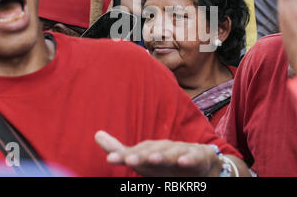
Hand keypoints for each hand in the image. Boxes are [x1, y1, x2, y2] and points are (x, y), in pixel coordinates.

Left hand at [95, 130, 223, 176]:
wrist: (200, 162)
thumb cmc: (165, 162)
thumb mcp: (142, 159)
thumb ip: (120, 150)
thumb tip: (96, 134)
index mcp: (149, 150)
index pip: (134, 153)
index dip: (123, 155)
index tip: (110, 160)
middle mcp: (164, 148)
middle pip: (151, 152)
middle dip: (141, 156)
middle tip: (129, 160)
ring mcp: (181, 151)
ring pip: (171, 153)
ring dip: (162, 156)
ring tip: (153, 159)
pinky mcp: (198, 156)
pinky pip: (193, 157)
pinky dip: (188, 158)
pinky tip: (182, 161)